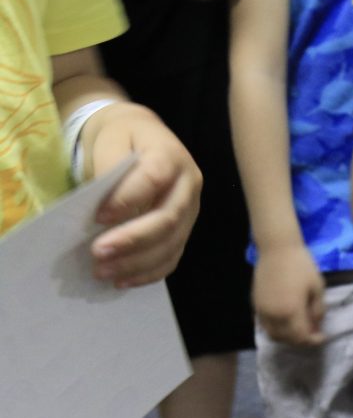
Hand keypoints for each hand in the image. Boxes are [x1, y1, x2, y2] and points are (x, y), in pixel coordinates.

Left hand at [87, 103, 201, 286]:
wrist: (140, 137)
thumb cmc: (122, 139)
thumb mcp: (111, 140)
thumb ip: (109, 168)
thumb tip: (107, 210)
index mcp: (171, 155)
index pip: (154, 179)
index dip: (128, 200)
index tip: (98, 217)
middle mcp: (189, 183)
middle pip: (169, 217)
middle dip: (133, 239)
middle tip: (97, 253)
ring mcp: (190, 208)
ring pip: (173, 242)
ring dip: (138, 262)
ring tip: (103, 271)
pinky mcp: (184, 227)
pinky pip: (174, 255)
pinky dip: (150, 272)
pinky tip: (123, 280)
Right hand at [252, 242, 326, 346]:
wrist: (277, 250)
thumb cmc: (301, 265)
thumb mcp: (317, 287)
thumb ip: (318, 309)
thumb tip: (316, 325)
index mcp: (290, 312)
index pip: (301, 336)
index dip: (313, 341)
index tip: (322, 337)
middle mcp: (273, 316)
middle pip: (286, 339)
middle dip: (300, 341)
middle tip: (312, 334)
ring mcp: (261, 311)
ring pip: (273, 334)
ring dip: (287, 337)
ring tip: (300, 329)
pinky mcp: (255, 305)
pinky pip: (265, 325)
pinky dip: (276, 329)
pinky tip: (286, 321)